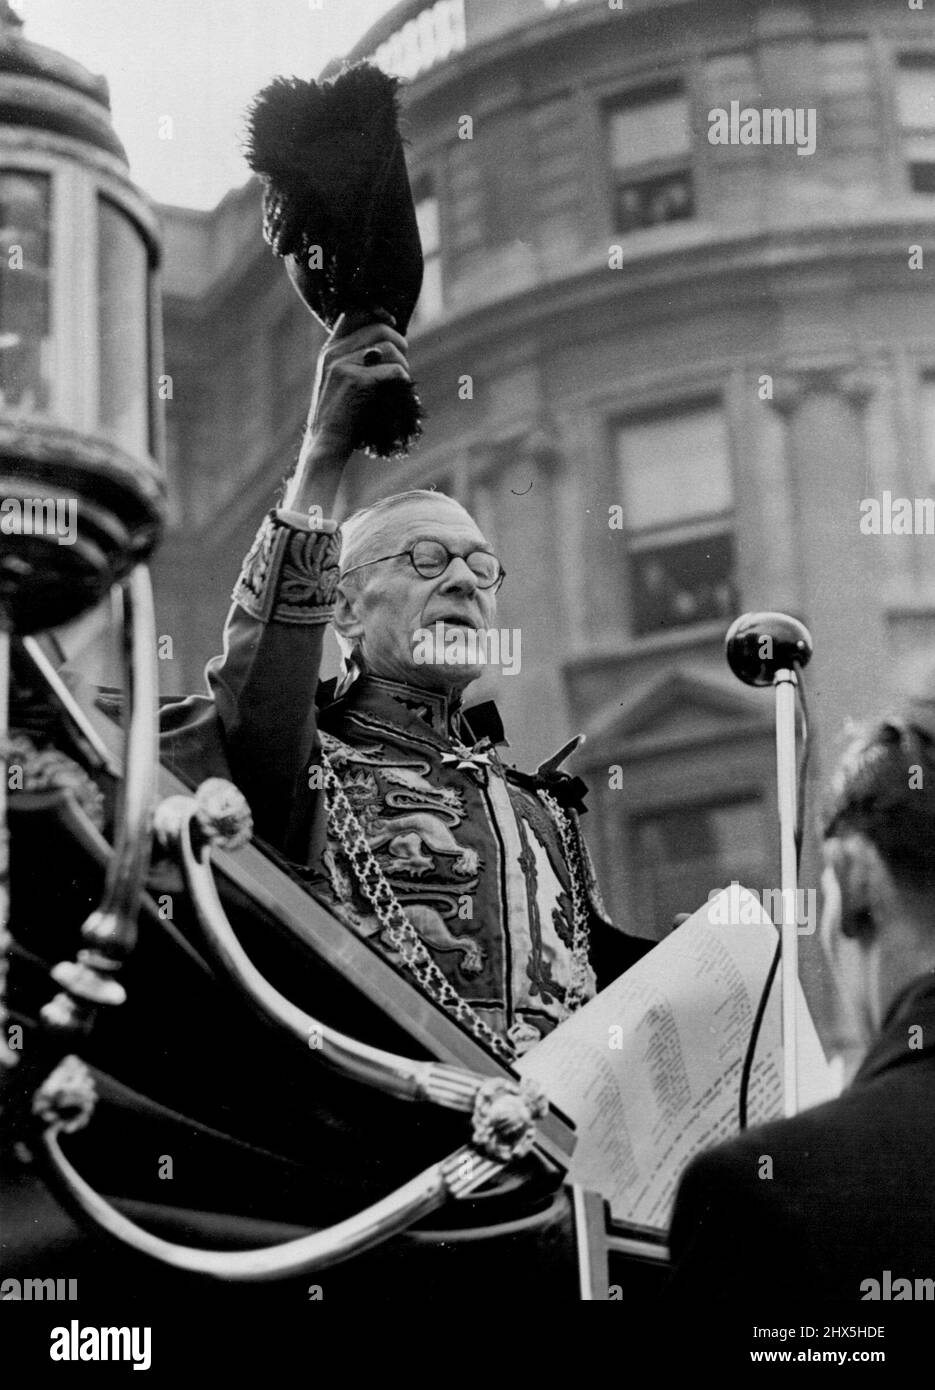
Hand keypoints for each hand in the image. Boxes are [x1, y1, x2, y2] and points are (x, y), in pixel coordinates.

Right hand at [282, 310, 409, 515]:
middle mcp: (334, 352)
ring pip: (389, 347)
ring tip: (402, 380)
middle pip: (379, 328)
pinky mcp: (355, 381)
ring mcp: (343, 365)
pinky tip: (402, 390)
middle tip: (403, 361)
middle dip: (400, 342)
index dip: (378, 313)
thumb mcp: (338, 381)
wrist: (326, 443)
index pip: (354, 313)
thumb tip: (390, 341)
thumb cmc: (340, 416)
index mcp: (330, 350)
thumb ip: (354, 359)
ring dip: (404, 363)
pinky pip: (393, 370)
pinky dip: (404, 380)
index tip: (392, 323)